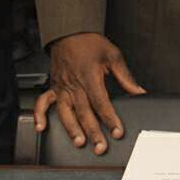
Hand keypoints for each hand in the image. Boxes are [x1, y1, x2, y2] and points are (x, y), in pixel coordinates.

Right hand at [34, 32, 146, 153]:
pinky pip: (43, 103)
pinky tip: (41, 128)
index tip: (117, 131)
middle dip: (93, 131)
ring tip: (79, 142)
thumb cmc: (91, 43)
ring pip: (66, 112)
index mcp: (90, 76)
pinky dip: (40, 115)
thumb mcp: (113, 56)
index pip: (102, 102)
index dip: (110, 119)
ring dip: (72, 129)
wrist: (70, 32)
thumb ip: (125, 77)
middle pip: (85, 112)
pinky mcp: (53, 87)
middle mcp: (74, 84)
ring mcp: (61, 87)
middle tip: (100, 147)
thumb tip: (139, 92)